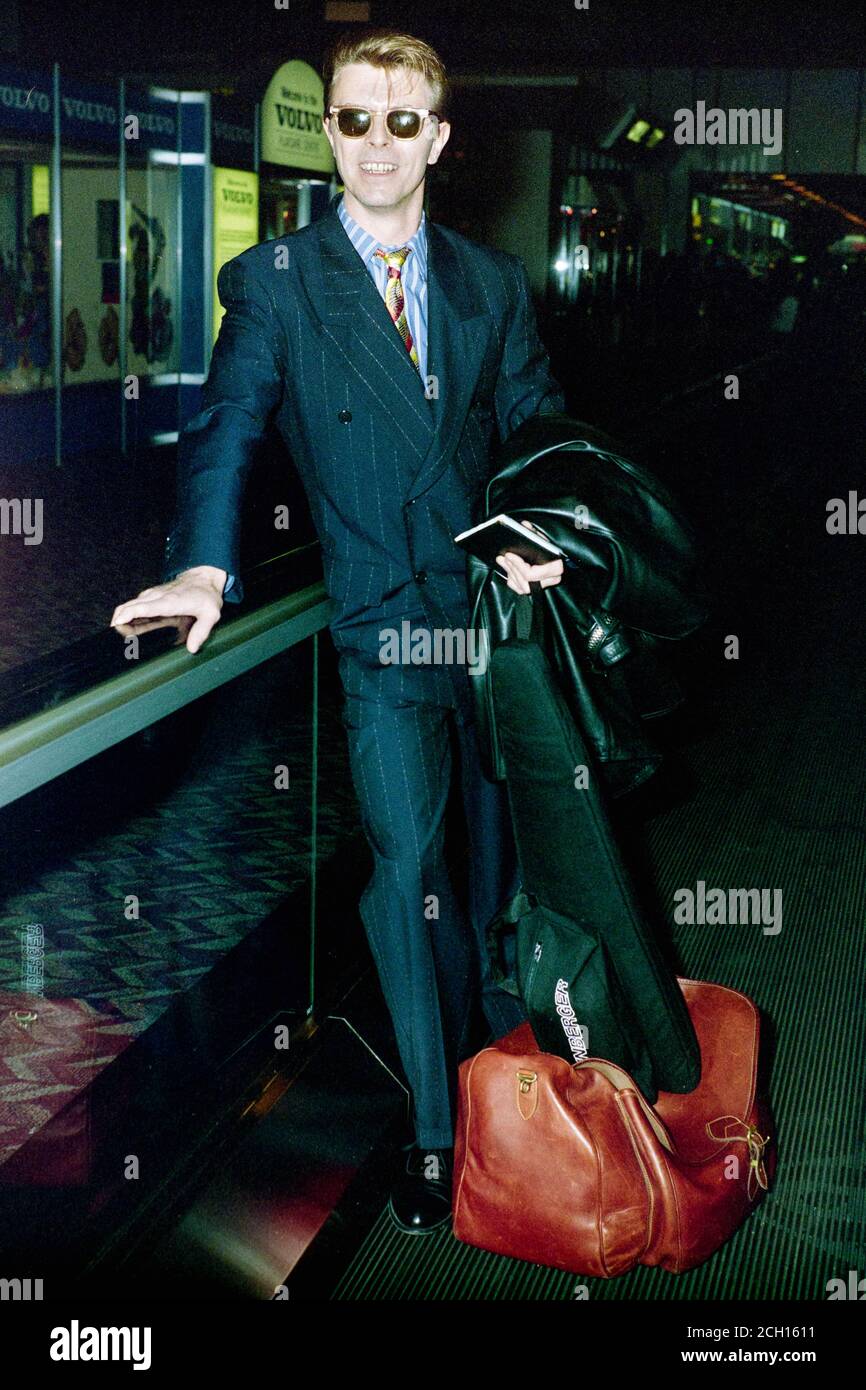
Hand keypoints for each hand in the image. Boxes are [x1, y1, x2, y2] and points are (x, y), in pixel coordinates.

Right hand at [110, 566, 226, 653]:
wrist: (204, 577)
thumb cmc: (206, 595)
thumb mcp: (211, 614)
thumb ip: (202, 631)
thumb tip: (192, 648)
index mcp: (169, 602)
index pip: (143, 607)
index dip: (128, 614)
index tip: (117, 624)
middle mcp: (158, 596)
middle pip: (130, 605)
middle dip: (117, 619)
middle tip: (113, 636)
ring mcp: (153, 594)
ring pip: (130, 603)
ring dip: (120, 616)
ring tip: (115, 632)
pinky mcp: (152, 594)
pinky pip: (135, 603)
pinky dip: (126, 612)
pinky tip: (124, 623)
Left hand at [496, 520, 563, 594]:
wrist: (554, 557)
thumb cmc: (548, 548)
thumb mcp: (542, 539)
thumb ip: (534, 533)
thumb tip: (524, 525)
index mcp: (556, 568)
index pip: (533, 573)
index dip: (518, 565)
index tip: (509, 555)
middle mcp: (552, 580)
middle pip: (526, 581)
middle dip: (512, 568)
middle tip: (503, 557)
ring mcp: (543, 587)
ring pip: (522, 586)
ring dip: (510, 572)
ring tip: (502, 560)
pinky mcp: (535, 589)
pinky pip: (519, 589)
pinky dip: (512, 580)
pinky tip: (507, 569)